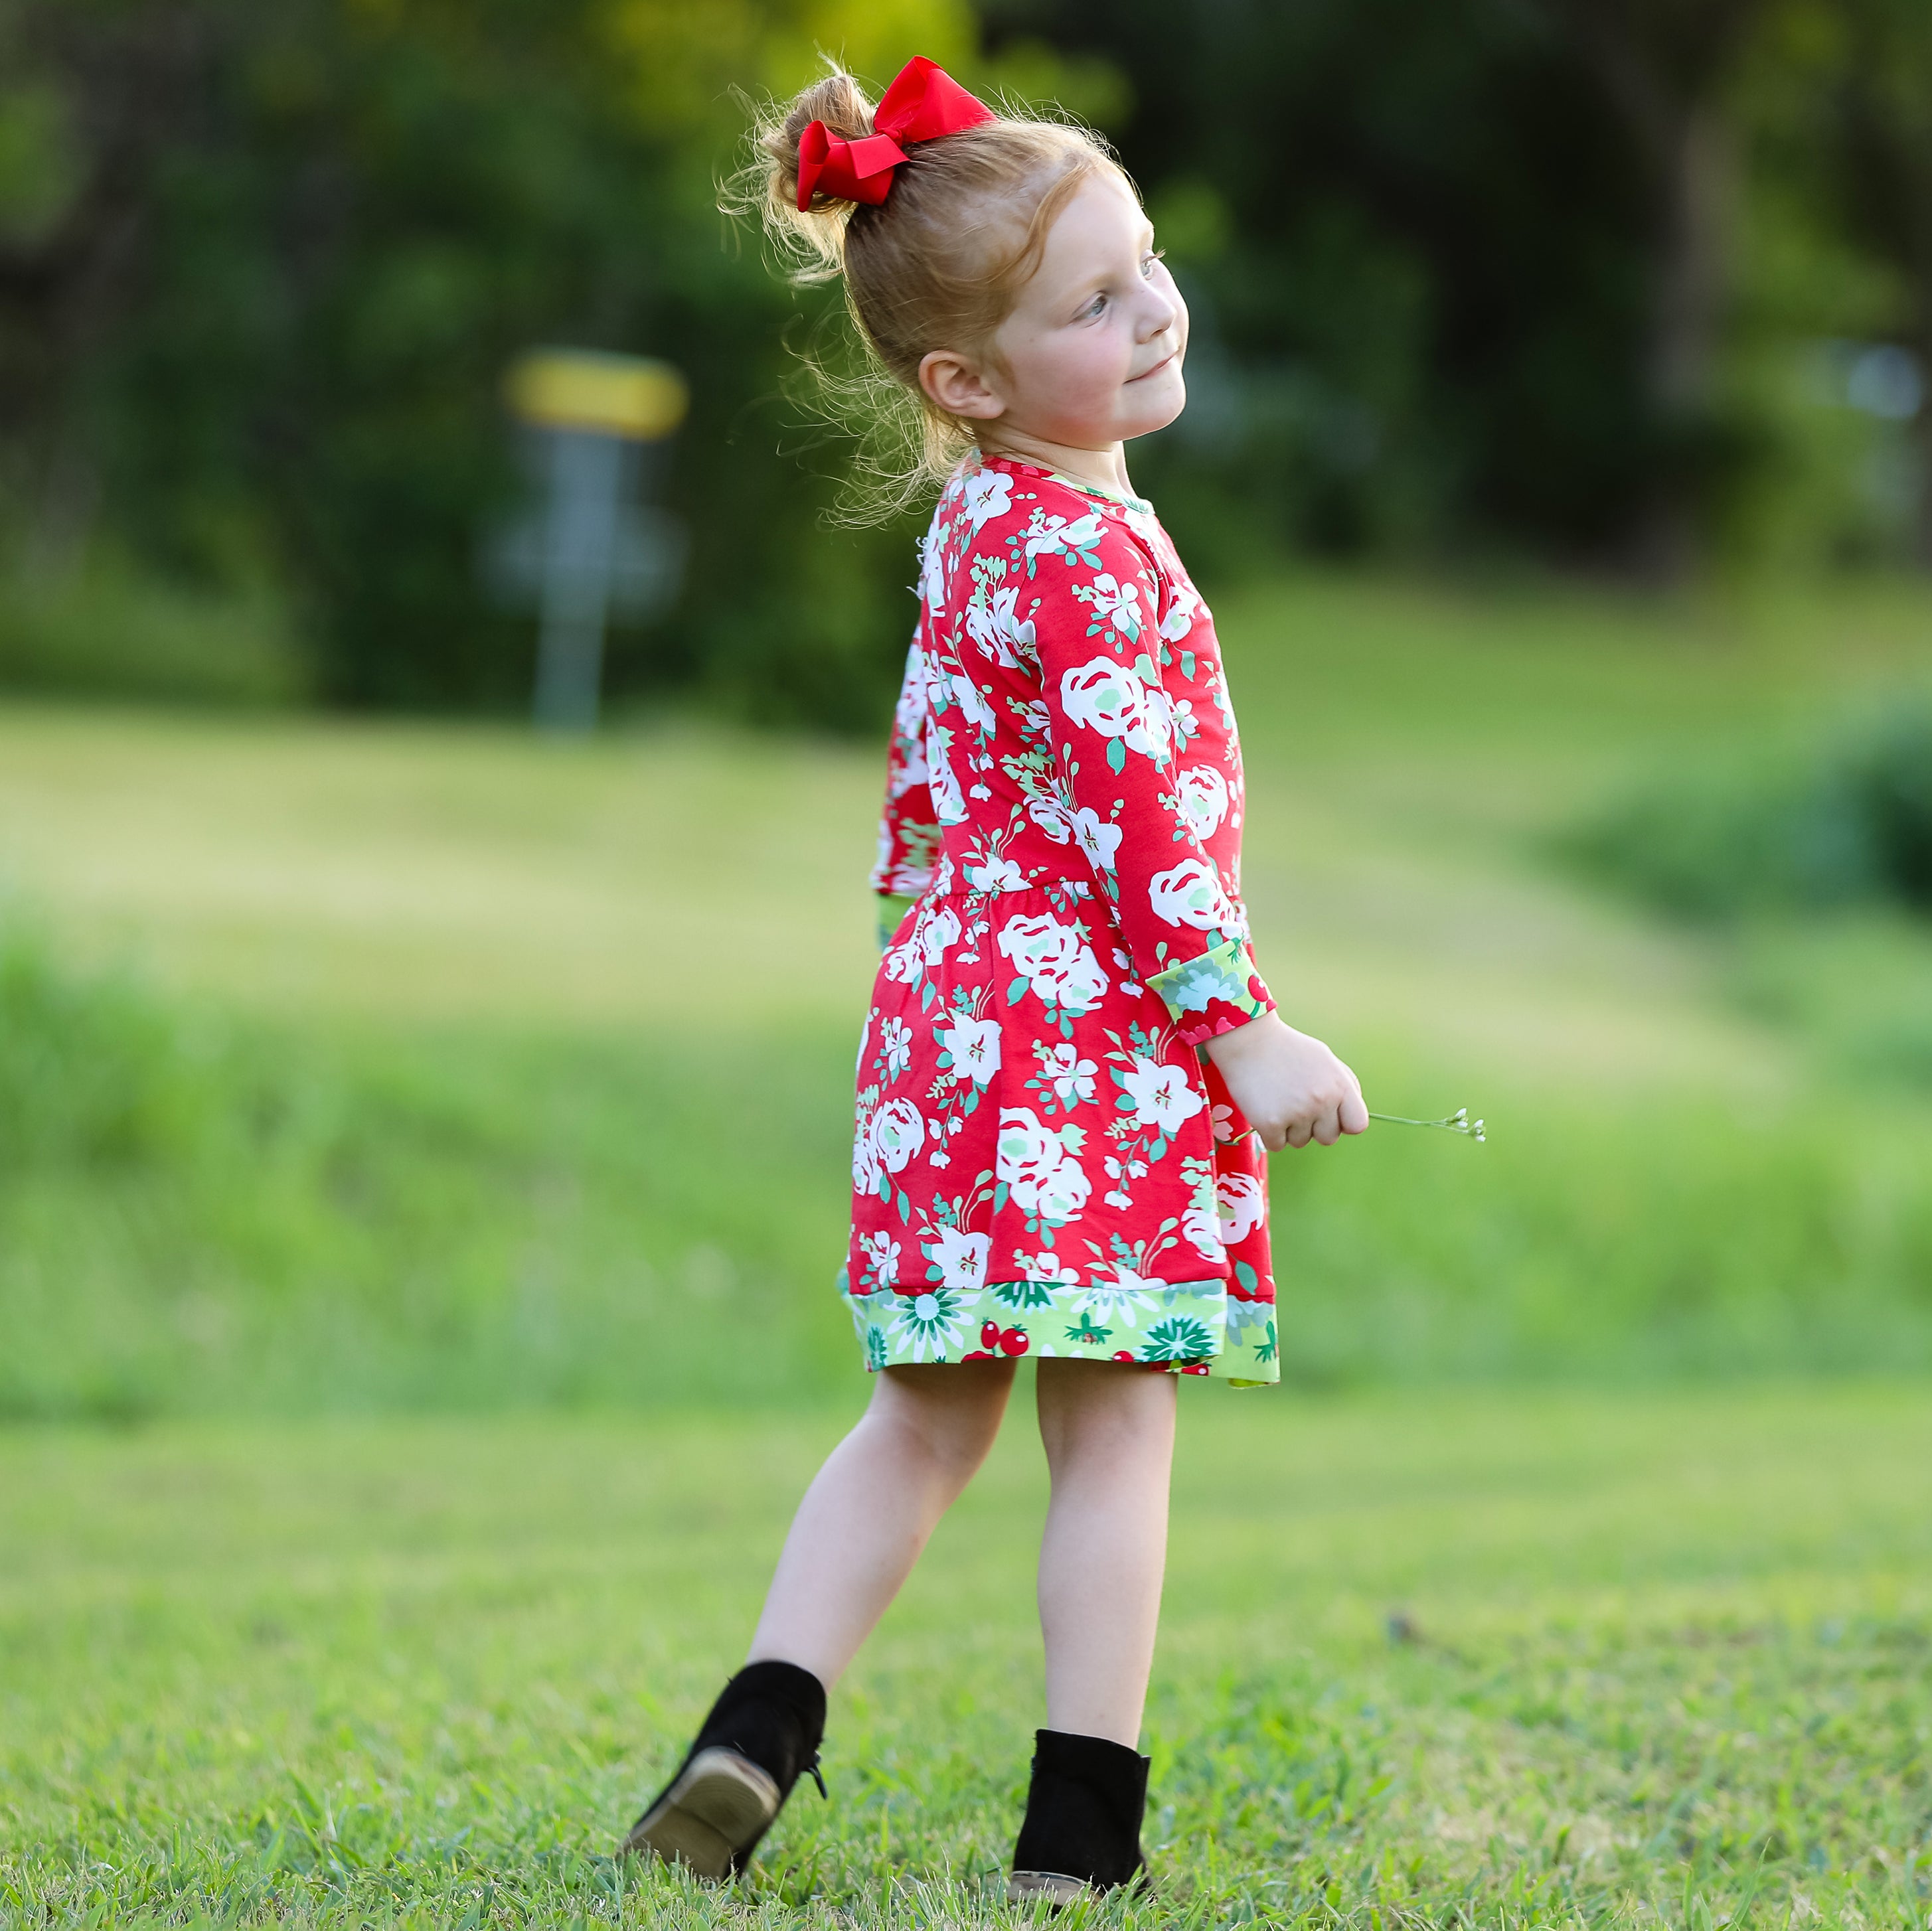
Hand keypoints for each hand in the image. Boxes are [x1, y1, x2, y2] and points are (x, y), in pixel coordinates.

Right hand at [1203, 1013, 1368, 1151]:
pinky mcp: (1270, 1124)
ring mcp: (1297, 1114)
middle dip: (1314, 1128)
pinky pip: (1277, 1145)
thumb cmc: (1287, 1049)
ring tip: (1278, 1101)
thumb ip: (1344, 1086)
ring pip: (1300, 1142)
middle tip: (1296, 1105)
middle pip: (1328, 1138)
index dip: (1342, 1123)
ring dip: (1289, 1129)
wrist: (1248, 1040)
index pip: (1357, 1124)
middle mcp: (1322, 1101)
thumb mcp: (1325, 1058)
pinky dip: (1269, 1132)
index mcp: (1339, 1085)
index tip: (1328, 1115)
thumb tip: (1349, 1114)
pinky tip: (1264, 1108)